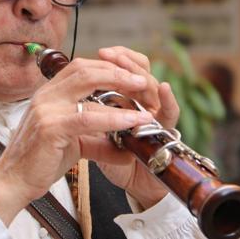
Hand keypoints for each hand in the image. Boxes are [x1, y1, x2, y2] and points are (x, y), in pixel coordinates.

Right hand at [0, 56, 154, 225]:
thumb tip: (126, 149)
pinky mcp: (49, 128)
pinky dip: (114, 117)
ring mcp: (46, 109)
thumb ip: (98, 141)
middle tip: (142, 81)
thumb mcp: (74, 145)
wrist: (14, 183)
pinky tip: (132, 121)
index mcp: (49, 94)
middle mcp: (46, 96)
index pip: (80, 68)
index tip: (131, 77)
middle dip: (116, 71)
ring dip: (119, 88)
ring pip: (87, 85)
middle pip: (85, 69)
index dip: (107, 68)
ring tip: (143, 97)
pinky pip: (87, 117)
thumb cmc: (40, 162)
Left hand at [94, 46, 179, 209]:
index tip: (102, 51)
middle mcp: (146, 103)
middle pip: (142, 70)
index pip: (128, 69)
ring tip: (128, 67)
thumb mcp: (96, 136)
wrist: (135, 188)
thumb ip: (89, 116)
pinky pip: (171, 113)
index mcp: (129, 100)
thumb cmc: (115, 160)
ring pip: (155, 87)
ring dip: (141, 74)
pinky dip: (169, 100)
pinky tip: (164, 88)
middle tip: (109, 53)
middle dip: (126, 60)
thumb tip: (67, 100)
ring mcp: (160, 116)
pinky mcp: (169, 132)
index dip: (118, 58)